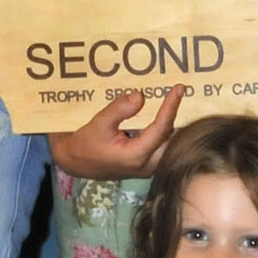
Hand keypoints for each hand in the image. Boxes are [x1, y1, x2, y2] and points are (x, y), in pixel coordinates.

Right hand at [48, 85, 184, 180]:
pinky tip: (165, 114)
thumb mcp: (99, 123)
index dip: (171, 107)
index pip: (161, 129)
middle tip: (180, 93)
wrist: (76, 163)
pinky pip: (163, 146)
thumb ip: (119, 109)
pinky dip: (165, 130)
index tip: (179, 89)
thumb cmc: (85, 144)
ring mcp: (148, 168)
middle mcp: (147, 165)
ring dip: (172, 123)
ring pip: (170, 144)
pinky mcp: (147, 166)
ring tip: (176, 101)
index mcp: (136, 155)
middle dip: (178, 116)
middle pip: (172, 139)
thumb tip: (140, 96)